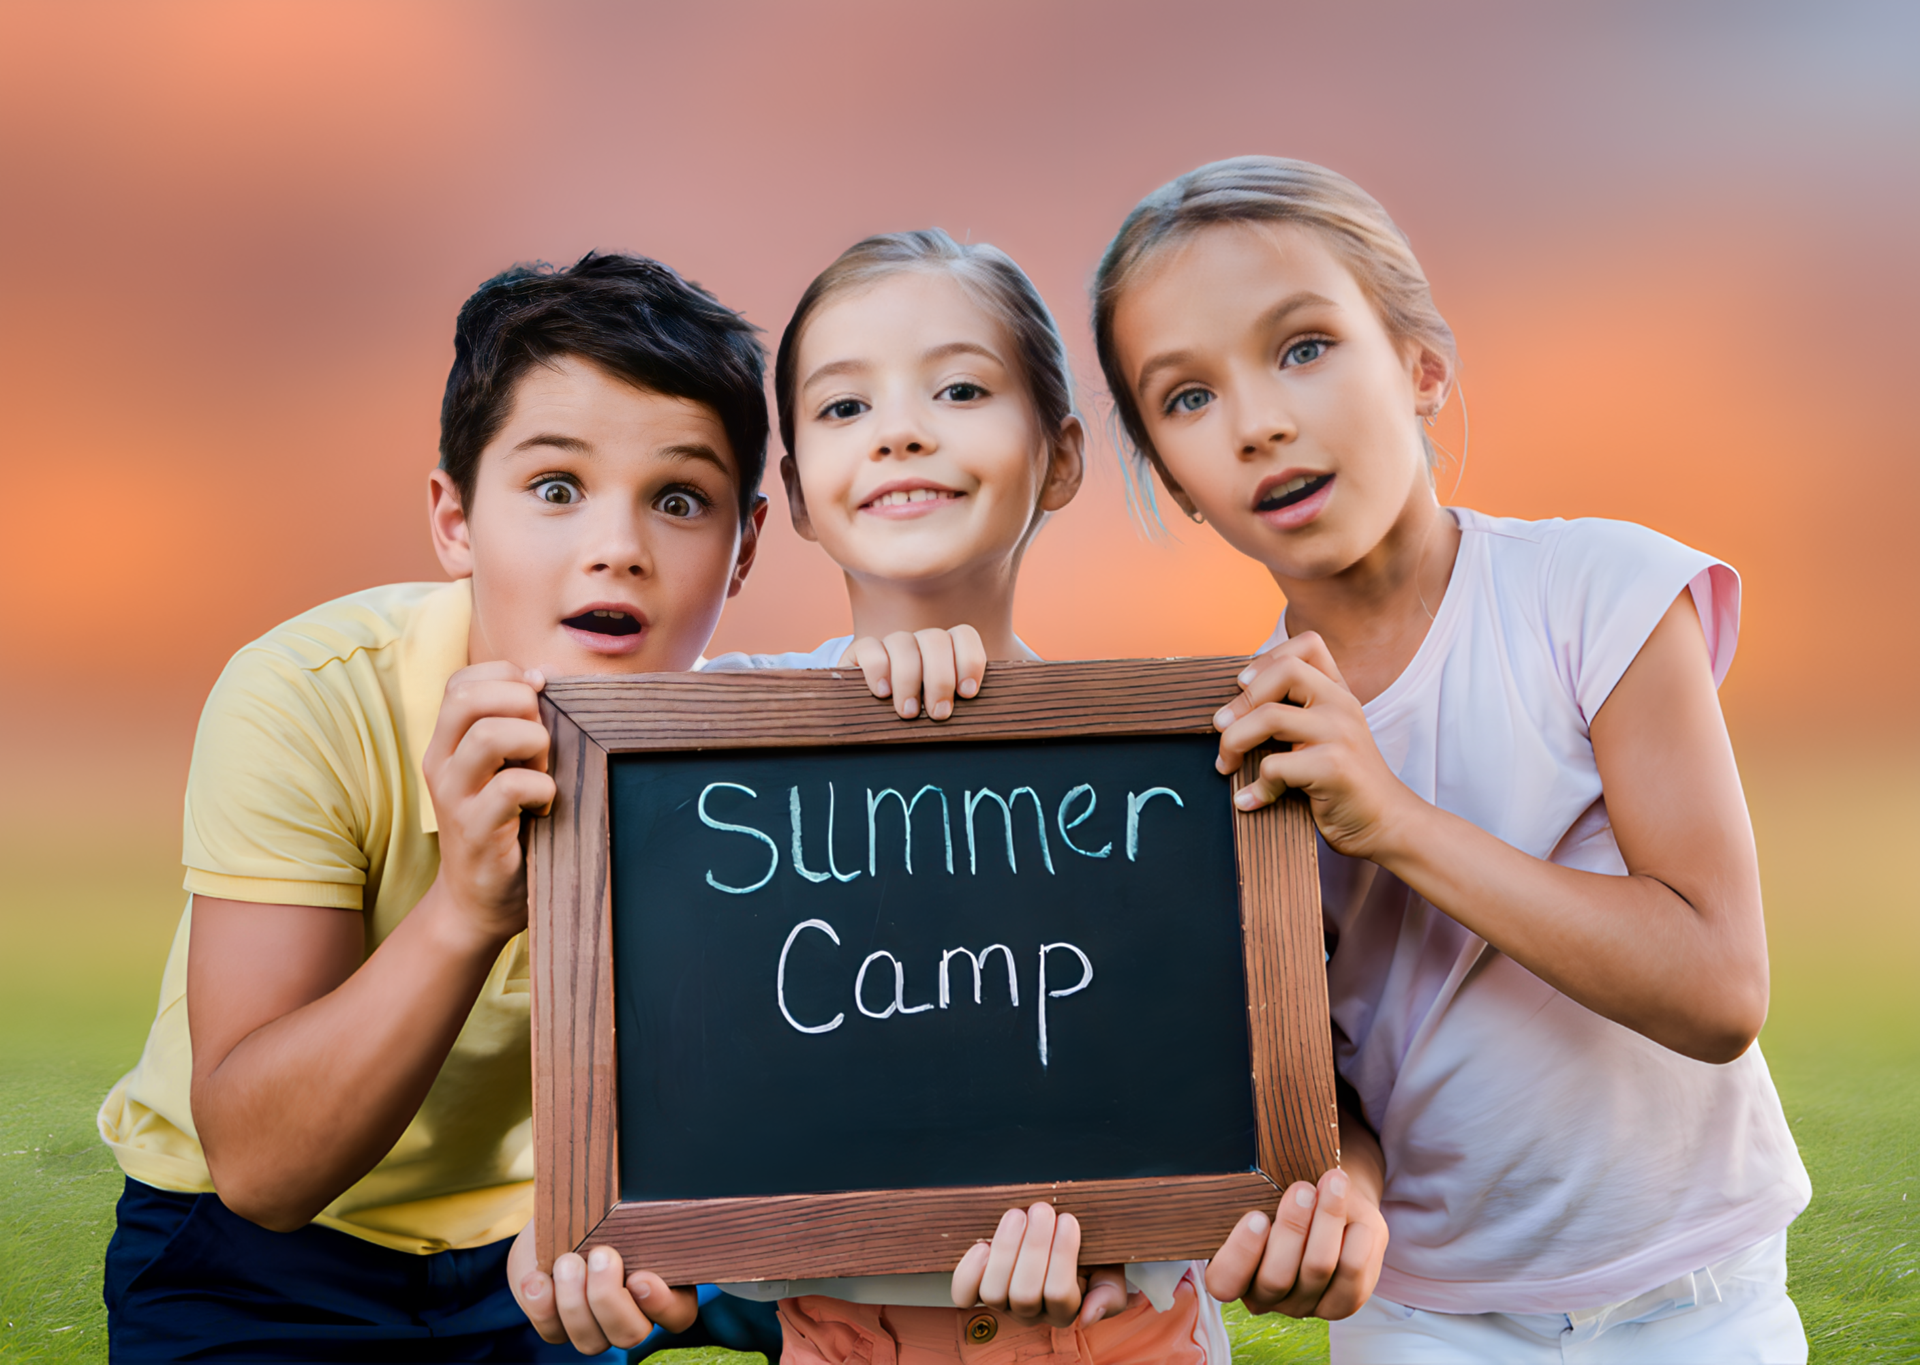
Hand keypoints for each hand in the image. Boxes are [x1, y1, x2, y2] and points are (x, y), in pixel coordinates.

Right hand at [422, 661, 555, 940]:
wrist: (479, 903)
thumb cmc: (507, 826)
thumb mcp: (506, 768)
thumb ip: (519, 724)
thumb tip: (549, 674)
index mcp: (447, 742)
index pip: (462, 680)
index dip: (507, 675)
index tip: (540, 698)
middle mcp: (441, 763)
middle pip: (470, 697)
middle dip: (522, 703)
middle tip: (541, 738)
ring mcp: (453, 796)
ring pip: (489, 735)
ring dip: (534, 744)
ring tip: (543, 771)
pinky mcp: (474, 830)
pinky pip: (512, 786)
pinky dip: (542, 788)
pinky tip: (545, 806)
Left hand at [507, 1222, 699, 1353]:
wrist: (559, 1214)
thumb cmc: (599, 1209)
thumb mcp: (620, 1209)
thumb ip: (637, 1222)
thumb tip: (637, 1220)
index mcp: (664, 1288)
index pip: (678, 1314)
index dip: (663, 1305)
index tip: (640, 1277)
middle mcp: (632, 1316)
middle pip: (631, 1334)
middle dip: (609, 1298)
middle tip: (600, 1255)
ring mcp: (595, 1327)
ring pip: (591, 1342)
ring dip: (575, 1302)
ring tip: (567, 1261)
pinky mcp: (559, 1327)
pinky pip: (553, 1332)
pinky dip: (543, 1306)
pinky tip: (537, 1279)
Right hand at [840, 626, 986, 720]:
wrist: (873, 713)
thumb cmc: (922, 714)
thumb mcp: (944, 708)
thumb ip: (962, 706)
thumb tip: (987, 721)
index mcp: (948, 648)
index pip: (964, 636)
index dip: (969, 661)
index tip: (968, 693)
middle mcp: (920, 641)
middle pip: (935, 640)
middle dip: (940, 678)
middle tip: (939, 714)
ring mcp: (892, 644)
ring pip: (903, 643)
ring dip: (909, 679)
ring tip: (909, 712)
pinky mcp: (862, 652)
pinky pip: (870, 648)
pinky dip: (878, 669)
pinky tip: (883, 693)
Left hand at [951, 1202, 1129, 1328]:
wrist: (1056, 1237)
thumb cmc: (1085, 1253)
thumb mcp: (1108, 1269)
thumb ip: (1109, 1293)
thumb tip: (1089, 1315)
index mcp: (1064, 1309)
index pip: (1060, 1293)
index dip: (1062, 1254)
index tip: (1069, 1219)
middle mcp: (1031, 1312)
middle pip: (1025, 1294)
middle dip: (1034, 1246)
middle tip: (1043, 1209)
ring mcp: (1002, 1302)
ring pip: (994, 1292)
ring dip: (1005, 1250)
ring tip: (1017, 1216)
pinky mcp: (977, 1289)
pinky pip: (964, 1294)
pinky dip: (969, 1271)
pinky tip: (983, 1245)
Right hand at [1205, 1168, 1387, 1320]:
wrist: (1329, 1203)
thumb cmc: (1287, 1194)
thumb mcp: (1265, 1192)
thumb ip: (1260, 1194)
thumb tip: (1273, 1181)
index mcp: (1235, 1274)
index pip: (1224, 1281)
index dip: (1240, 1253)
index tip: (1257, 1216)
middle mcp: (1266, 1296)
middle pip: (1276, 1277)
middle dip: (1292, 1228)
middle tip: (1302, 1189)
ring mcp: (1305, 1304)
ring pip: (1317, 1269)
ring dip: (1327, 1221)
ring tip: (1333, 1182)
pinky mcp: (1341, 1302)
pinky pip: (1353, 1274)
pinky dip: (1357, 1239)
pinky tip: (1356, 1213)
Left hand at [1212, 633, 1412, 860]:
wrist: (1386, 822)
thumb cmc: (1344, 783)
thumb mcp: (1326, 737)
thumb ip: (1296, 715)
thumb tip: (1232, 710)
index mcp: (1338, 693)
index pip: (1308, 645)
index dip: (1267, 658)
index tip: (1243, 685)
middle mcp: (1342, 705)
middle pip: (1284, 671)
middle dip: (1241, 700)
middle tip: (1222, 727)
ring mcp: (1340, 733)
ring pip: (1270, 717)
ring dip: (1234, 741)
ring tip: (1227, 765)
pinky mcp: (1334, 767)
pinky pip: (1274, 766)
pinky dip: (1255, 787)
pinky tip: (1252, 800)